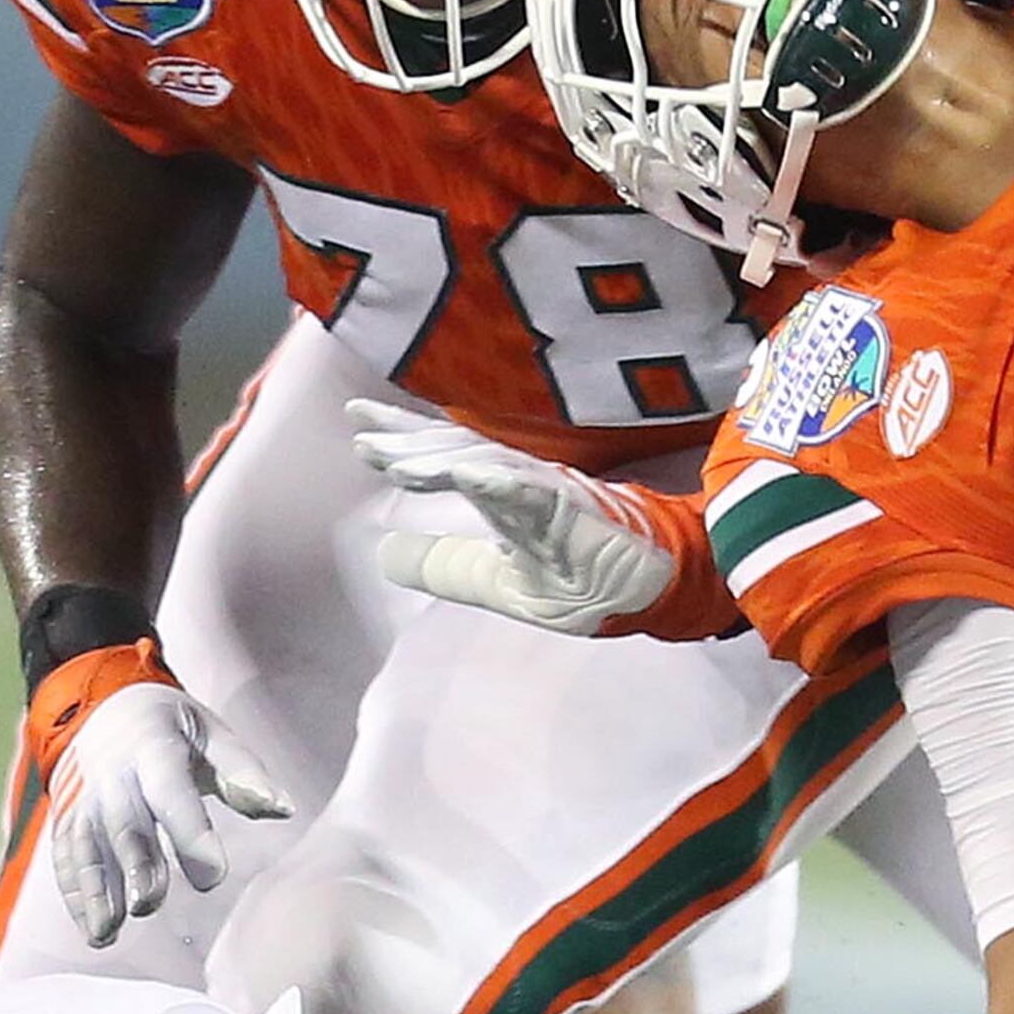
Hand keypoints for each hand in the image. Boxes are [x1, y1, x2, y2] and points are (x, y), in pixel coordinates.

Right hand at [45, 673, 289, 945]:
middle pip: (124, 824)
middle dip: (135, 866)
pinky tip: (90, 928)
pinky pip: (66, 856)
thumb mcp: (213, 736)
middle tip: (150, 905)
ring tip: (107, 934)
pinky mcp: (67, 818)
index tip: (213, 878)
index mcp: (154, 747)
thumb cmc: (175, 731)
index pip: (171, 792)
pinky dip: (75, 893)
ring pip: (86, 846)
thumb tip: (283, 809)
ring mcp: (84, 797)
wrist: (105, 708)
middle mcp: (112, 774)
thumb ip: (245, 774)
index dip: (190, 834)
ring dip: (95, 891)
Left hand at [349, 398, 678, 636]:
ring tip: (391, 456)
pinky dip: (494, 479)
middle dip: (408, 436)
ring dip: (437, 456)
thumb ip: (448, 567)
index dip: (406, 443)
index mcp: (506, 495)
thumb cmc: (589, 582)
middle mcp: (523, 482)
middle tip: (359, 419)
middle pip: (458, 446)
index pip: (449, 457)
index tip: (361, 430)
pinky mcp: (575, 510)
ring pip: (485, 462)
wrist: (654, 593)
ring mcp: (549, 491)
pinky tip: (460, 473)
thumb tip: (384, 553)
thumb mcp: (499, 583)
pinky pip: (531, 490)